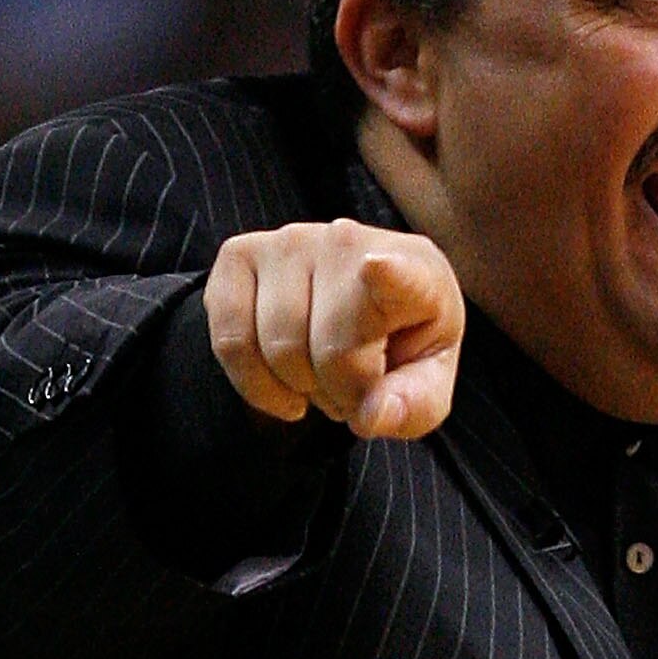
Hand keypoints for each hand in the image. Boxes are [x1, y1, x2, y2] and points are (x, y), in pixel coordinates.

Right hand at [203, 218, 463, 441]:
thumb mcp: (427, 385)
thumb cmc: (401, 344)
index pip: (396, 271)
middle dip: (340, 395)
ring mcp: (288, 241)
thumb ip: (412, 406)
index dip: (387, 273)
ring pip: (277, 348)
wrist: (364, 305)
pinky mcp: (240, 255)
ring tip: (321, 380)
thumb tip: (371, 416)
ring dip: (298, 389)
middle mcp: (346, 241)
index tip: (377, 267)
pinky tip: (281, 386)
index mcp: (414, 270)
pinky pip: (230, 339)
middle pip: (329, 351)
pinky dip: (252, 382)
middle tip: (352, 390)